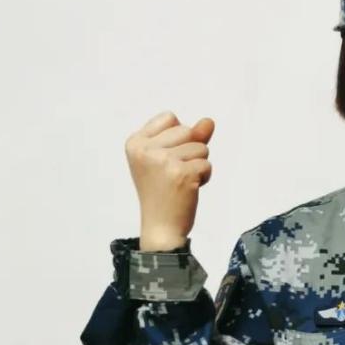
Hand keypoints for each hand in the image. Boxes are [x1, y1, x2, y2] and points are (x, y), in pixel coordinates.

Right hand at [125, 110, 214, 247]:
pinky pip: (207, 164)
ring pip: (201, 147)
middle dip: (190, 151)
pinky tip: (189, 189)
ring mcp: (162, 161)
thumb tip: (209, 121)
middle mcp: (145, 150)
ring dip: (198, 165)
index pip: (170, 117)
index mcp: (135, 142)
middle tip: (174, 173)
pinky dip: (204, 177)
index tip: (165, 160)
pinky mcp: (181, 174)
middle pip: (187, 130)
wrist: (161, 226)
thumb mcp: (168, 157)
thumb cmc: (163, 191)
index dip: (177, 137)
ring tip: (181, 181)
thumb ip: (188, 136)